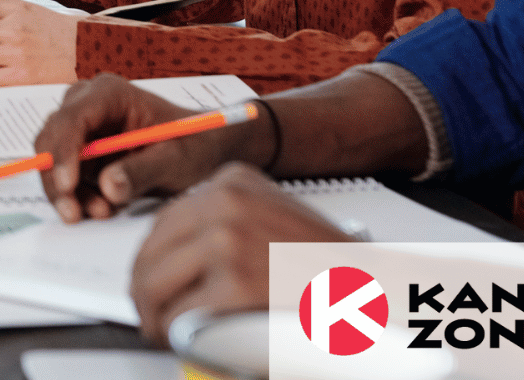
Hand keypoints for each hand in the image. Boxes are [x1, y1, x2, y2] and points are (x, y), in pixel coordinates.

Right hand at [33, 73, 270, 221]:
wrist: (204, 151)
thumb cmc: (195, 145)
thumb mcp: (176, 159)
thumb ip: (143, 171)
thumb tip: (108, 187)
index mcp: (109, 94)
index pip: (71, 118)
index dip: (62, 151)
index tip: (68, 184)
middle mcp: (87, 106)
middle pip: (51, 140)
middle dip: (59, 179)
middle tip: (73, 212)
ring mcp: (82, 130)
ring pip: (53, 163)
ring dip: (70, 193)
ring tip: (103, 212)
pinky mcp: (82, 153)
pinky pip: (66, 178)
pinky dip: (78, 197)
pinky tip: (104, 208)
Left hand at [131, 163, 352, 345]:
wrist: (380, 289)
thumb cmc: (330, 268)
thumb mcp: (269, 221)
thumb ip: (222, 228)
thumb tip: (173, 258)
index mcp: (231, 181)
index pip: (164, 222)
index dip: (151, 261)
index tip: (151, 284)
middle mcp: (224, 200)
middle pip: (151, 251)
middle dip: (144, 291)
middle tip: (151, 317)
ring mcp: (228, 237)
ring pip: (153, 283)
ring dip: (152, 316)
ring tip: (164, 332)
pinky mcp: (235, 280)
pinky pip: (180, 316)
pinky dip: (174, 336)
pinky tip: (181, 342)